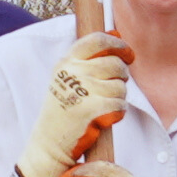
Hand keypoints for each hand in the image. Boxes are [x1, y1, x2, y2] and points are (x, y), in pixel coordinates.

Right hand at [20, 37, 130, 176]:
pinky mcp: (93, 109)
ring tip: (100, 107)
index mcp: (66, 62)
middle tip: (110, 90)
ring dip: (117, 98)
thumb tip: (116, 32)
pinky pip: (121, 105)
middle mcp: (73, 72)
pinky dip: (117, 113)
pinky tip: (103, 119)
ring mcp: (82, 90)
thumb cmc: (64, 111)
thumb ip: (91, 56)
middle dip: (121, 77)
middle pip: (115, 64)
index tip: (127, 54)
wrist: (50, 145)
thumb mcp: (69, 78)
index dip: (117, 44)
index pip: (97, 40)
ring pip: (121, 86)